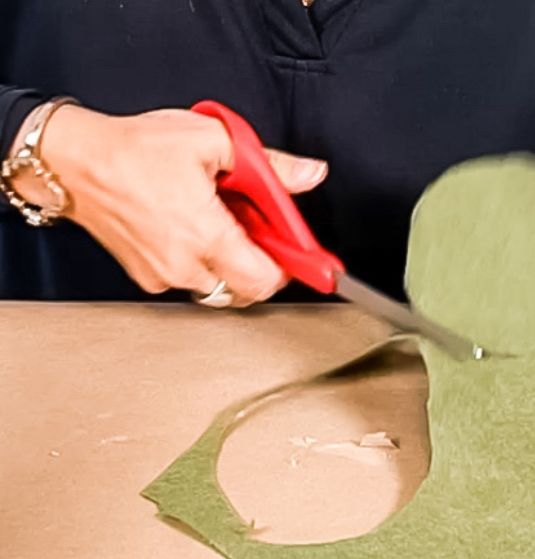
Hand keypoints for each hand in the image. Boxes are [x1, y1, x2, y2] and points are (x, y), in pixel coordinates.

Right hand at [10, 104, 327, 302]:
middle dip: (261, 266)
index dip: (288, 269)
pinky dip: (202, 261)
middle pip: (246, 291)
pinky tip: (192, 230)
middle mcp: (185, 265)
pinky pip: (190, 280)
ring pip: (219, 287)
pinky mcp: (148, 279)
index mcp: (205, 234)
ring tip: (221, 225)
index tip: (301, 259)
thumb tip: (309, 174)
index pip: (264, 280)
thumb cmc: (132, 149)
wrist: (74, 163)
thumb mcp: (211, 140)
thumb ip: (268, 165)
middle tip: (260, 234)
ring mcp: (164, 276)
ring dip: (230, 263)